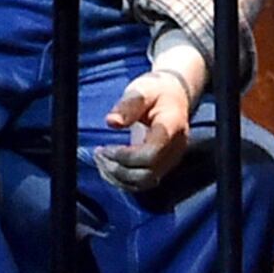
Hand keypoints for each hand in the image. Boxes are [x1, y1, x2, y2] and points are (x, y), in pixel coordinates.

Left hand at [98, 56, 205, 193]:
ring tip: (101, 159)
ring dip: (117, 177)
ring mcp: (170, 160)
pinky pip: (143, 183)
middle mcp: (175, 149)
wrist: (175, 96)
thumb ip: (128, 106)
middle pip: (147, 174)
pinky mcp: (163, 167)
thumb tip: (111, 122)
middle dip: (117, 169)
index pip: (151, 154)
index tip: (106, 146)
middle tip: (99, 153)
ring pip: (144, 183)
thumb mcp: (143, 89)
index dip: (125, 156)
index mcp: (172, 128)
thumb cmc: (157, 91)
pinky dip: (122, 180)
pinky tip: (108, 166)